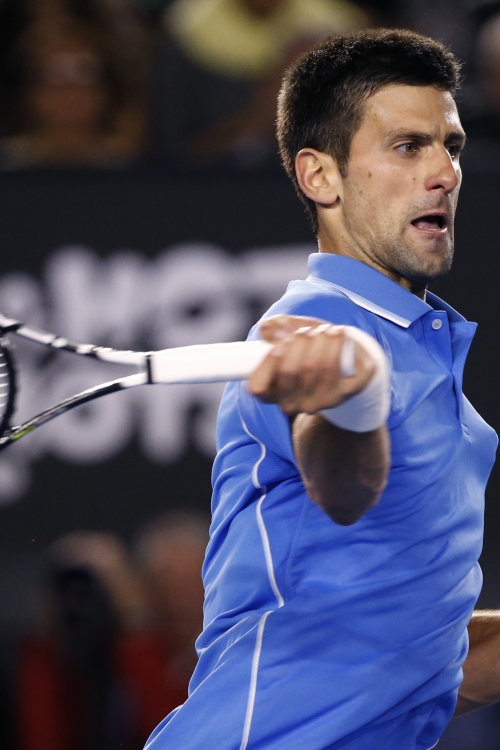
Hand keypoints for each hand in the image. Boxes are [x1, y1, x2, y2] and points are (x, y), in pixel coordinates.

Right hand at [249, 315, 375, 414]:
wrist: (345, 358)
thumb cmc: (308, 346)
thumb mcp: (288, 333)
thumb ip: (274, 328)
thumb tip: (268, 330)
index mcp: (272, 393)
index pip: (258, 388)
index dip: (268, 363)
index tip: (278, 344)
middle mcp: (293, 403)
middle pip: (291, 370)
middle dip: (299, 341)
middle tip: (306, 331)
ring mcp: (319, 402)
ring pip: (318, 366)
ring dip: (321, 339)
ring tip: (325, 330)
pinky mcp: (345, 393)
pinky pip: (340, 366)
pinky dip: (339, 343)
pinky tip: (339, 334)